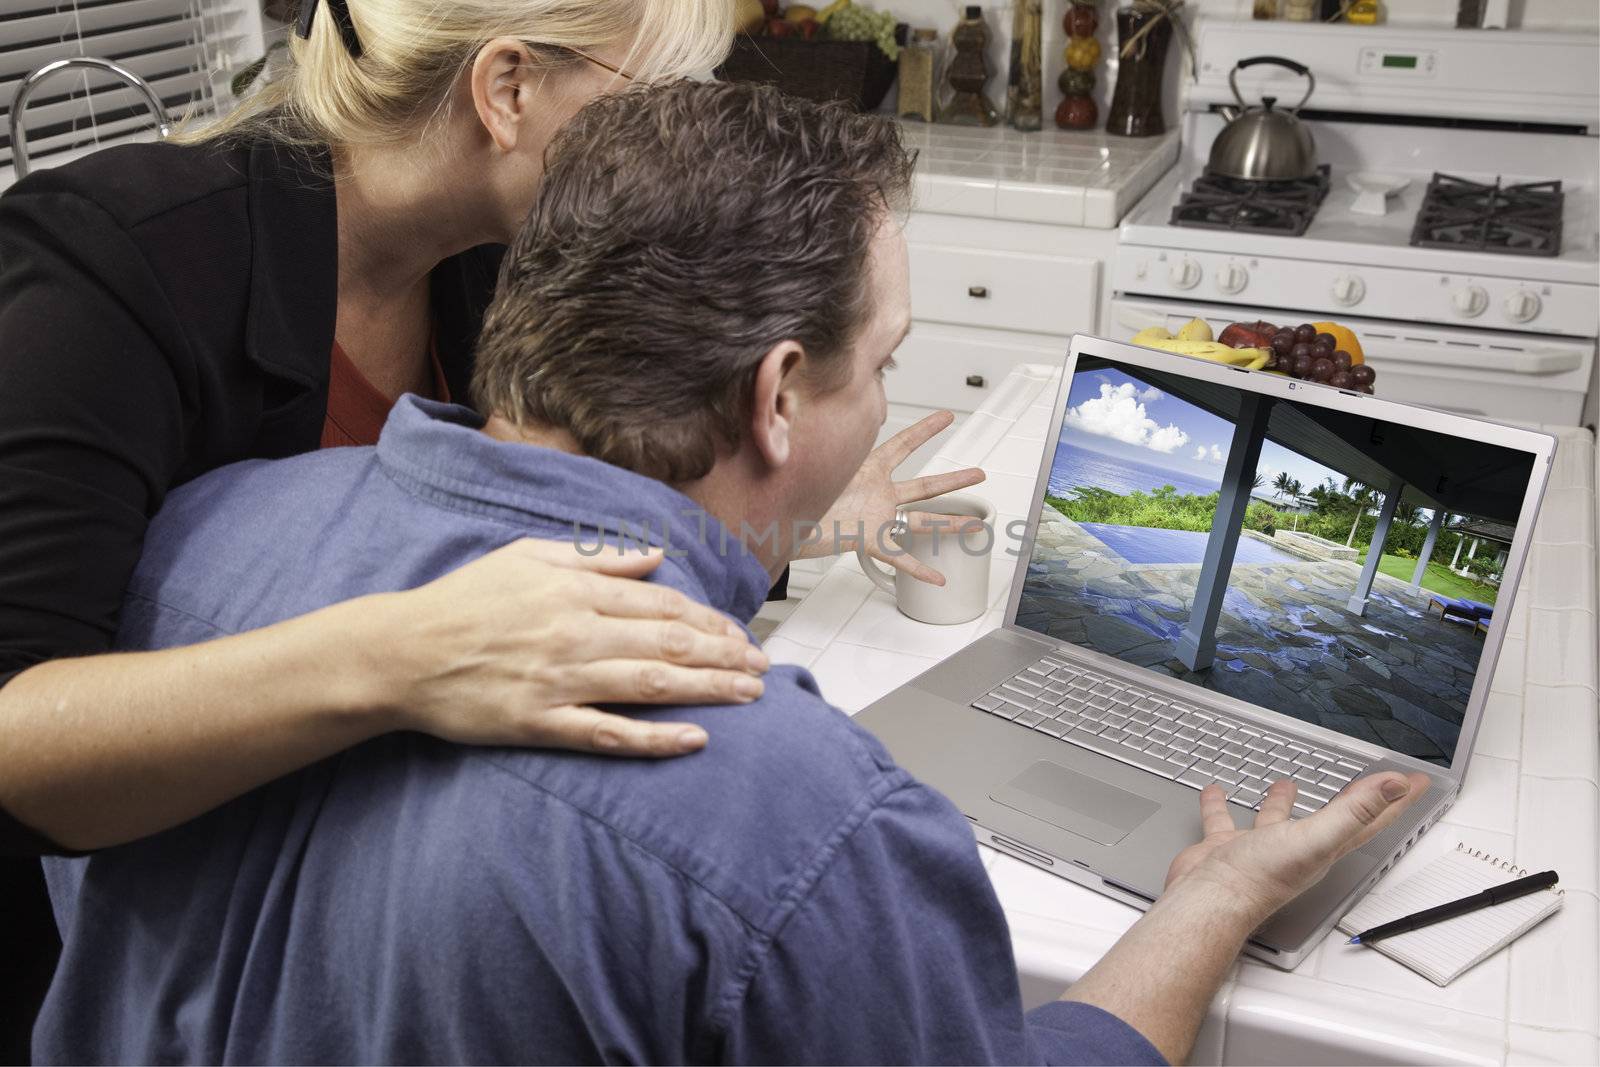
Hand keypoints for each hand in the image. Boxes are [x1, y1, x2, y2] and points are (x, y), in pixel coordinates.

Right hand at [366, 539, 768, 757]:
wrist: (402, 652)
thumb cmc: (464, 601)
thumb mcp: (528, 558)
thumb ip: (596, 558)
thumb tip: (653, 555)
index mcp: (575, 590)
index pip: (661, 604)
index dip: (708, 620)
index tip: (739, 635)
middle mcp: (575, 632)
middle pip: (668, 642)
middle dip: (724, 655)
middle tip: (763, 669)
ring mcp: (560, 680)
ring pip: (651, 684)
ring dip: (708, 690)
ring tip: (749, 696)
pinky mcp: (540, 723)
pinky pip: (609, 733)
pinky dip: (655, 738)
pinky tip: (695, 740)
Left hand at [799, 410, 985, 584]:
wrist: (777, 523)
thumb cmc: (794, 491)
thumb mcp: (813, 459)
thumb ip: (823, 436)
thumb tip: (807, 404)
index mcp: (867, 470)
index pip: (903, 444)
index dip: (926, 430)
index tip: (947, 416)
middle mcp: (877, 494)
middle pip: (924, 487)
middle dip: (953, 482)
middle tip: (979, 475)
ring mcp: (876, 518)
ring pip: (921, 521)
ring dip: (949, 524)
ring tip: (975, 526)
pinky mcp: (868, 540)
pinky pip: (898, 556)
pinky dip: (918, 568)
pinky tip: (936, 577)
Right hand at [1164, 772, 1431, 923]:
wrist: (1210, 899)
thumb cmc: (1261, 878)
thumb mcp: (1316, 837)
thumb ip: (1355, 811)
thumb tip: (1396, 786)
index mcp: (1325, 847)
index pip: (1372, 818)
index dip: (1395, 799)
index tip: (1415, 781)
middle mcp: (1298, 848)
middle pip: (1333, 818)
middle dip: (1350, 798)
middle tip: (1362, 782)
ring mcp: (1262, 848)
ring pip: (1278, 818)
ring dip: (1283, 801)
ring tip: (1285, 782)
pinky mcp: (1228, 847)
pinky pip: (1226, 820)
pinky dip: (1222, 806)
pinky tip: (1216, 794)